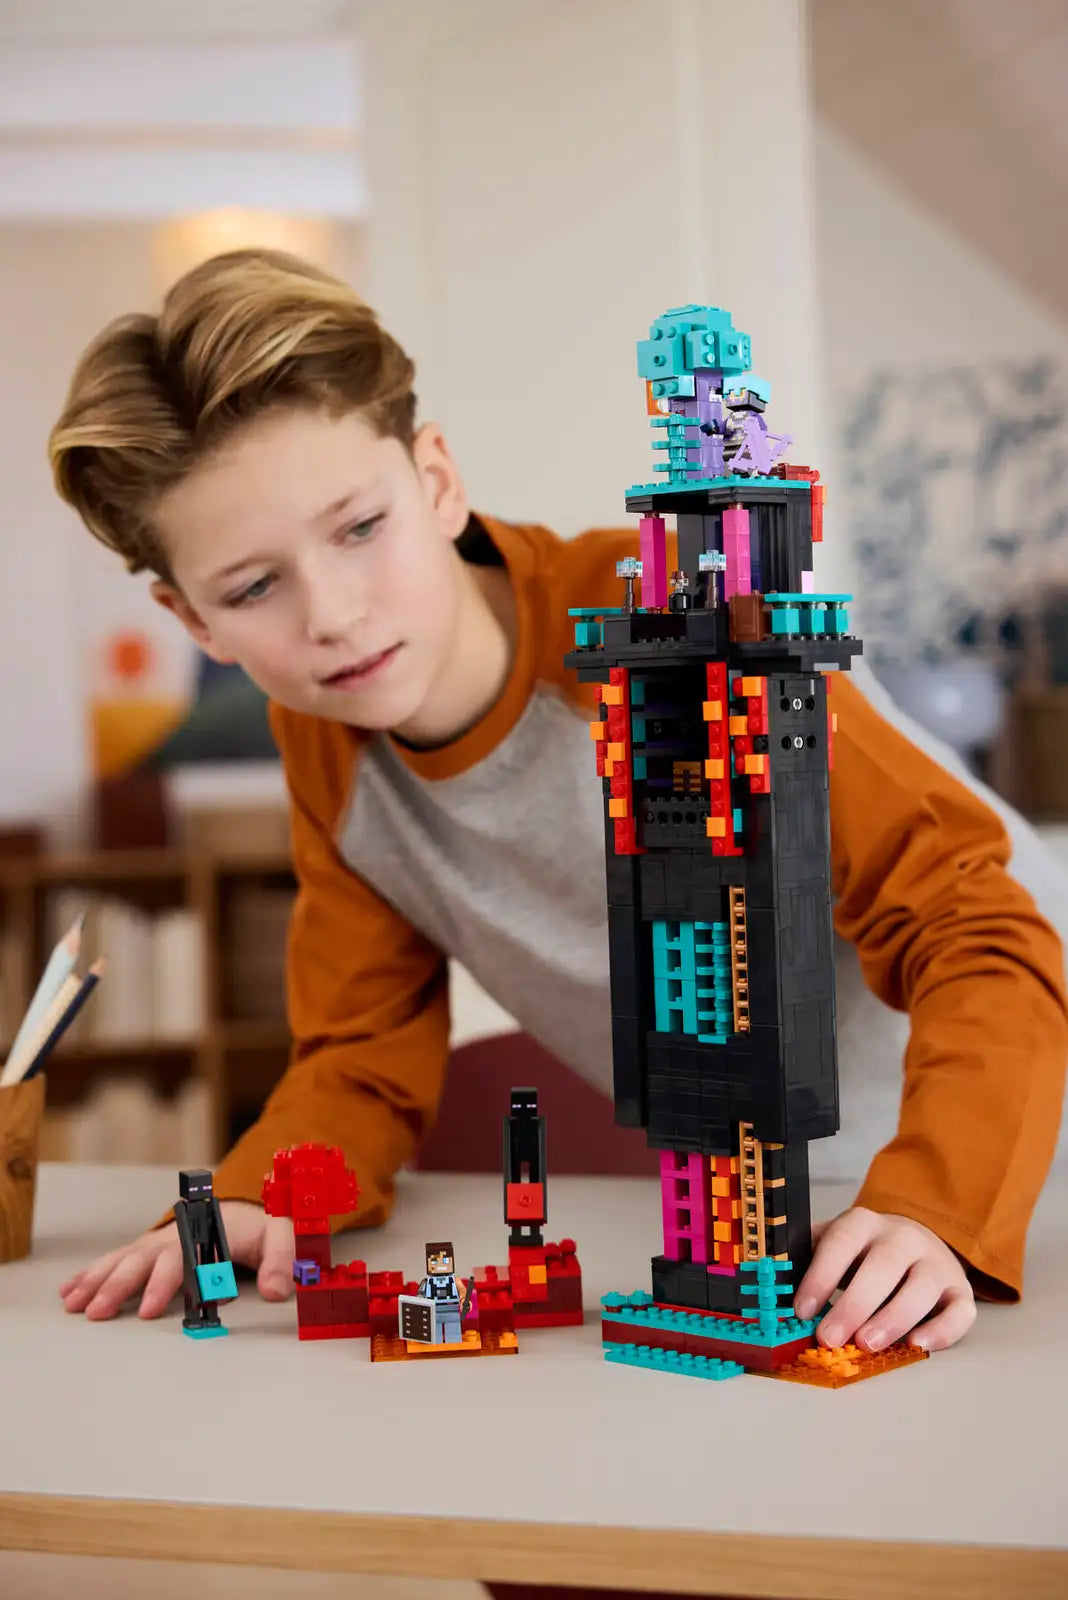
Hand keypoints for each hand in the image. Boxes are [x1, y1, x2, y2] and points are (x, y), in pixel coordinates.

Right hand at [59, 1201, 294, 1321]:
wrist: (241, 1208)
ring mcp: (156, 1244)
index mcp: (204, 1237)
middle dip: (118, 1287)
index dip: (163, 1285)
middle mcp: (174, 1239)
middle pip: (142, 1262)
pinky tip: (70, 1291)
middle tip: (98, 1314)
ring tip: (75, 1305)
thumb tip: (277, 1291)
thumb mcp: (280, 1237)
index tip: (147, 1310)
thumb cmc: (258, 1228)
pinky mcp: (145, 1249)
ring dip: (97, 1281)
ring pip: (122, 1261)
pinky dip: (91, 1274)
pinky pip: (114, 1259)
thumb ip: (281, 1262)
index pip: (181, 1261)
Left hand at [793, 1206, 976, 1353]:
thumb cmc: (865, 1254)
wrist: (918, 1241)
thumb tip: (767, 1281)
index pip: (841, 1242)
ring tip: (867, 1344)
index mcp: (865, 1223)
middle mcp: (903, 1237)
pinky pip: (960, 1310)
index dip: (821, 1275)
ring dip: (893, 1317)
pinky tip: (918, 1345)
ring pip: (921, 1287)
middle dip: (854, 1304)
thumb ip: (806, 1259)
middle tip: (830, 1337)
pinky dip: (943, 1329)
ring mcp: (936, 1263)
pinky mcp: (960, 1290)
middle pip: (882, 1265)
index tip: (801, 1309)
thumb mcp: (835, 1246)